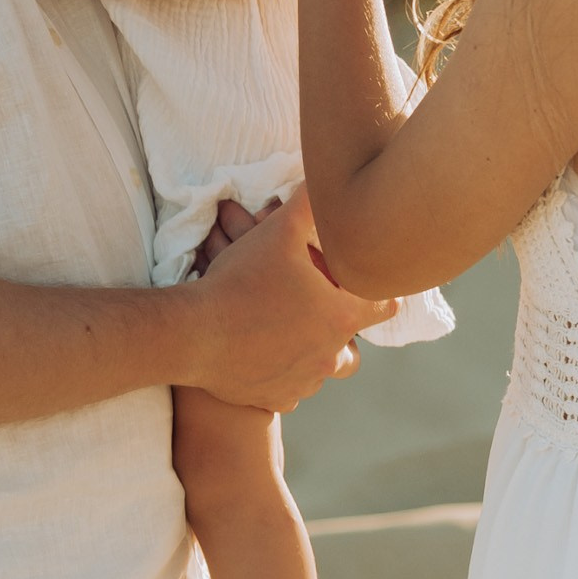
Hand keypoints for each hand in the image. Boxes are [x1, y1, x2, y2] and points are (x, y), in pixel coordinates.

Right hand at [188, 190, 388, 412]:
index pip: (386, 305)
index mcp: (341, 315)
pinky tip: (269, 355)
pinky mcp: (276, 398)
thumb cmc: (239, 280)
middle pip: (356, 344)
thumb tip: (326, 180)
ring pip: (325, 369)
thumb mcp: (277, 231)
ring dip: (317, 352)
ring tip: (296, 332)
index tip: (361, 281)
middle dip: (344, 327)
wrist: (191, 334)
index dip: (375, 290)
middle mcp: (330, 354)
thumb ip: (309, 204)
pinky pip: (294, 390)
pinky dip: (287, 374)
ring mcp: (305, 381)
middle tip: (323, 307)